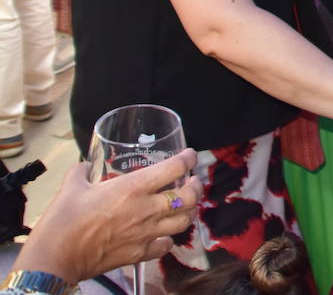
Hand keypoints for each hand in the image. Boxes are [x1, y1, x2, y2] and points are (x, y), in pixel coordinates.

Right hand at [13, 149, 202, 282]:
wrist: (54, 258)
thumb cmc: (62, 221)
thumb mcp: (71, 187)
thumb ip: (82, 172)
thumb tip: (84, 165)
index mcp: (133, 188)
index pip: (175, 168)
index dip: (188, 159)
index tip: (190, 155)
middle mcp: (146, 209)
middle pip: (188, 197)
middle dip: (196, 187)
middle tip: (191, 182)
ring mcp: (146, 234)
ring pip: (184, 221)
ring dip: (188, 212)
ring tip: (184, 206)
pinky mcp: (139, 254)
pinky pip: (165, 245)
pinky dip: (169, 239)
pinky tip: (164, 234)